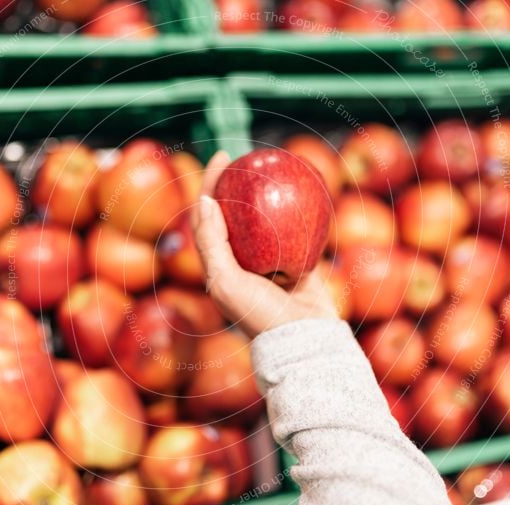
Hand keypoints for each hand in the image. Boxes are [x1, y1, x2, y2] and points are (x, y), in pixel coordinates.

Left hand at [190, 151, 337, 338]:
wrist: (303, 341)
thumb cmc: (259, 315)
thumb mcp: (225, 282)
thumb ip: (212, 244)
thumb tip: (204, 201)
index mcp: (219, 266)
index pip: (207, 217)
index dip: (209, 184)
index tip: (221, 157)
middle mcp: (242, 262)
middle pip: (236, 213)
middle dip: (238, 184)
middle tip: (249, 158)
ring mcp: (270, 263)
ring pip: (267, 220)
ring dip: (268, 195)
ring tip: (274, 168)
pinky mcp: (298, 264)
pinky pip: (298, 231)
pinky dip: (299, 212)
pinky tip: (305, 190)